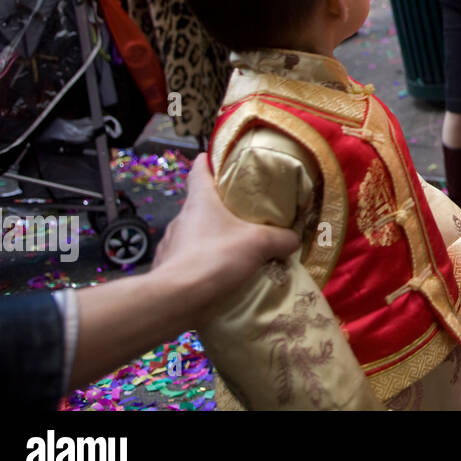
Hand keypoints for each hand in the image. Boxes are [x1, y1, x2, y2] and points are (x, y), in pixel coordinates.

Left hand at [153, 154, 300, 317]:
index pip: (199, 169)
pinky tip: (217, 276)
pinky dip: (202, 264)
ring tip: (234, 251)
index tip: (222, 161)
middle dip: (220, 208)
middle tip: (244, 215)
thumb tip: (294, 239)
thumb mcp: (259, 244)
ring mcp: (170, 244)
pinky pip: (187, 260)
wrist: (175, 300)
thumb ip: (281, 239)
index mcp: (199, 200)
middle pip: (200, 204)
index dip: (210, 161)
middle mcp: (181, 218)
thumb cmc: (215, 258)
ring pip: (194, 234)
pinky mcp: (166, 269)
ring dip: (211, 239)